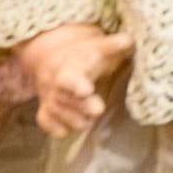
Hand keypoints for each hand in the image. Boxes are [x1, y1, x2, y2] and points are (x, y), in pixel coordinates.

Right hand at [16, 22, 130, 135]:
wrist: (53, 55)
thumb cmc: (85, 54)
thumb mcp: (98, 46)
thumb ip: (113, 45)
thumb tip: (128, 40)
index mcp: (70, 67)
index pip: (69, 77)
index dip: (76, 84)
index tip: (86, 90)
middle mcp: (56, 82)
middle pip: (63, 97)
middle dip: (80, 105)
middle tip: (98, 109)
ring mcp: (50, 96)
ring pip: (55, 110)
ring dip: (71, 119)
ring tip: (88, 122)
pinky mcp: (46, 108)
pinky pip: (44, 119)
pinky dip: (52, 127)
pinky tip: (63, 132)